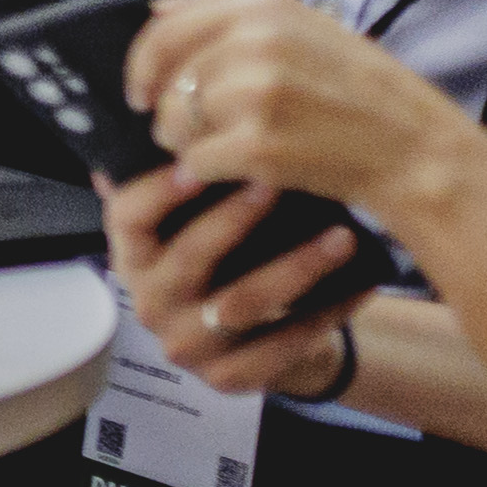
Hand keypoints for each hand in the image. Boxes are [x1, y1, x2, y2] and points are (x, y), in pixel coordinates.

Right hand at [100, 160, 368, 394]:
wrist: (258, 336)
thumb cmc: (227, 259)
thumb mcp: (196, 219)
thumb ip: (184, 177)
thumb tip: (169, 108)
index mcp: (134, 256)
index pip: (127, 218)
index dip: (157, 190)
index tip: (198, 160)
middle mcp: (150, 302)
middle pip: (188, 259)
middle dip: (235, 219)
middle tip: (278, 182)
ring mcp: (187, 345)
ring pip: (240, 304)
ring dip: (295, 267)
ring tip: (343, 236)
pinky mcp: (229, 378)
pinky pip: (280, 345)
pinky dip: (324, 314)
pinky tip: (359, 283)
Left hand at [124, 0, 486, 228]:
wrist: (412, 149)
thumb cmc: (360, 93)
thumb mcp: (305, 27)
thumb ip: (229, 13)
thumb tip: (158, 5)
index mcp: (262, 6)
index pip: (165, 26)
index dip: (142, 63)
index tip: (140, 89)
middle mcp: (253, 41)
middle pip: (166, 81)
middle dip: (168, 112)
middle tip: (190, 131)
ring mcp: (253, 92)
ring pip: (172, 123)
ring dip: (188, 144)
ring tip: (229, 149)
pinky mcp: (255, 144)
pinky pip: (194, 163)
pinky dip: (208, 174)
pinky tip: (241, 172)